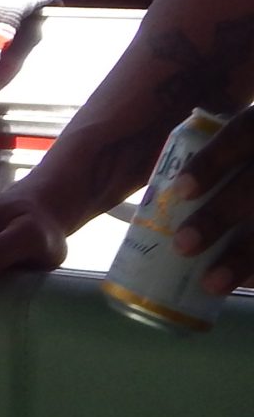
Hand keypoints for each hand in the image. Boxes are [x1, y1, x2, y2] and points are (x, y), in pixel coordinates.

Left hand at [170, 106, 253, 295]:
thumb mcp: (252, 142)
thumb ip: (226, 159)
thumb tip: (170, 198)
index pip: (245, 132)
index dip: (213, 161)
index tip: (181, 191)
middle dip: (221, 214)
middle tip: (184, 245)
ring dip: (246, 255)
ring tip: (212, 284)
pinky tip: (251, 283)